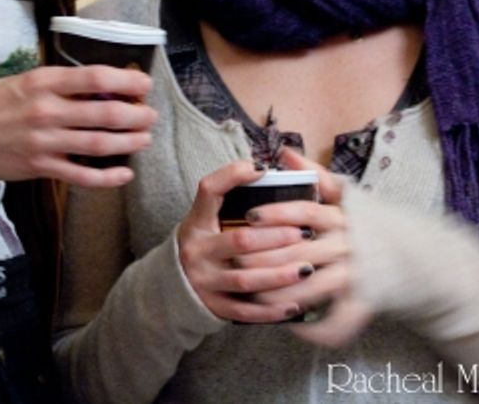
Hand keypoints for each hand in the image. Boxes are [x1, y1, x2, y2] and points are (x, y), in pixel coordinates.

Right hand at [0, 64, 156, 186]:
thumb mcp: (28, 80)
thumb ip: (62, 83)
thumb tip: (103, 84)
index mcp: (45, 82)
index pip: (95, 78)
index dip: (126, 80)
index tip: (144, 83)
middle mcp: (47, 111)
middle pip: (104, 113)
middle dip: (136, 115)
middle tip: (150, 115)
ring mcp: (45, 142)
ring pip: (99, 144)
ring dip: (129, 142)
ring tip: (144, 139)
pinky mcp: (41, 167)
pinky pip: (81, 175)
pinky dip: (107, 177)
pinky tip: (124, 174)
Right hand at [177, 159, 314, 323]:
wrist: (172, 286)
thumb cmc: (203, 244)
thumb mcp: (205, 218)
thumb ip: (228, 197)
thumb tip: (263, 168)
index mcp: (196, 222)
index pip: (209, 190)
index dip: (234, 176)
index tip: (263, 168)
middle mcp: (198, 250)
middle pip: (240, 240)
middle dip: (276, 237)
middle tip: (304, 232)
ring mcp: (204, 281)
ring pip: (246, 279)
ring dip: (279, 275)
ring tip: (306, 268)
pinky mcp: (213, 306)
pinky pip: (245, 311)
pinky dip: (270, 310)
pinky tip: (293, 305)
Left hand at [240, 147, 372, 345]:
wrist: (416, 258)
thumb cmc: (372, 223)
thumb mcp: (349, 195)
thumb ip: (317, 175)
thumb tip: (285, 152)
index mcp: (344, 216)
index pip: (307, 211)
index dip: (277, 213)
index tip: (250, 215)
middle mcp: (350, 244)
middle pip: (302, 251)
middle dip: (266, 257)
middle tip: (237, 258)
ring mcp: (357, 275)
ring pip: (313, 288)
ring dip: (280, 293)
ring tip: (252, 294)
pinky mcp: (364, 303)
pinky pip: (337, 321)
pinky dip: (313, 328)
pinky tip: (288, 324)